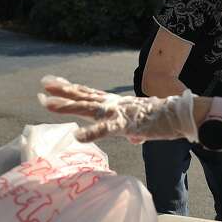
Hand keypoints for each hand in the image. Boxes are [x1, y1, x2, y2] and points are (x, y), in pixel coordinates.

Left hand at [38, 75, 197, 143]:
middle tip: (42, 87)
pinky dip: (91, 132)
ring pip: (88, 108)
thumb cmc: (162, 120)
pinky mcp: (126, 125)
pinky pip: (105, 130)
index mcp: (116, 103)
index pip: (89, 93)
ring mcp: (118, 112)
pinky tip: (77, 136)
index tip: (51, 82)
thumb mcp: (143, 125)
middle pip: (83, 96)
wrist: (179, 115)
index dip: (69, 88)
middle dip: (61, 92)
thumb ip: (134, 131)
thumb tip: (134, 139)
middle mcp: (113, 104)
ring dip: (67, 106)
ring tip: (47, 104)